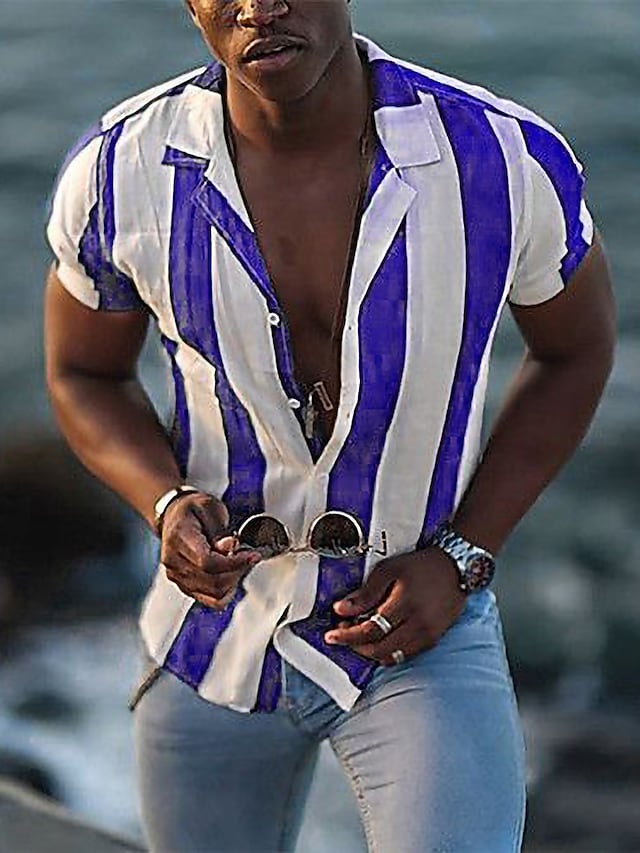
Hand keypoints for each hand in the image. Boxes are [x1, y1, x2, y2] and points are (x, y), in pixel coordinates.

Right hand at [160, 492, 260, 609]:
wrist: (174, 516)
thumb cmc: (192, 509)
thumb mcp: (209, 508)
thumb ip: (220, 531)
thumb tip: (230, 547)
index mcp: (179, 537)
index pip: (207, 561)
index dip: (234, 562)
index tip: (252, 555)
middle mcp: (174, 561)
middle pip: (212, 581)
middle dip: (238, 571)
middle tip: (249, 556)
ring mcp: (176, 575)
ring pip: (212, 593)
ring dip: (233, 582)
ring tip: (240, 564)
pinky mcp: (183, 585)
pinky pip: (209, 600)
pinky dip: (226, 591)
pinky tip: (231, 576)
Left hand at [324, 548, 466, 665]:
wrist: (455, 568)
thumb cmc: (421, 566)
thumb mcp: (389, 569)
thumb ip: (366, 592)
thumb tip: (341, 609)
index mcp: (405, 605)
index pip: (370, 631)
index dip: (348, 635)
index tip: (332, 634)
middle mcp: (418, 625)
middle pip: (379, 649)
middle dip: (355, 646)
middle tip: (343, 634)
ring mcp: (428, 635)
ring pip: (391, 656)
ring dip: (370, 651)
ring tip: (358, 637)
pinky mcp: (433, 640)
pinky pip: (405, 655)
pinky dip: (387, 652)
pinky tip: (379, 640)